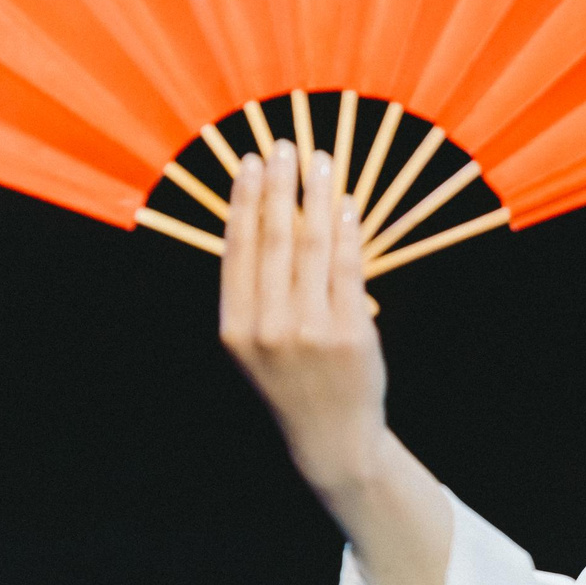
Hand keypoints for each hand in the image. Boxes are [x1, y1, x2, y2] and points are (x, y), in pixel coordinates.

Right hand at [219, 140, 386, 490]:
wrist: (331, 438)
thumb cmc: (293, 383)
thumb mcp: (254, 346)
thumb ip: (252, 293)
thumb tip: (259, 219)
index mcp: (235, 327)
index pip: (237, 249)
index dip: (244, 201)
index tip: (250, 163)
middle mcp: (267, 328)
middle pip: (273, 239)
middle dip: (280, 185)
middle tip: (285, 146)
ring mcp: (310, 331)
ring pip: (312, 246)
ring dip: (317, 196)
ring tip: (321, 161)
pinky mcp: (350, 334)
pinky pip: (347, 269)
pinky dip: (347, 231)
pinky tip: (346, 204)